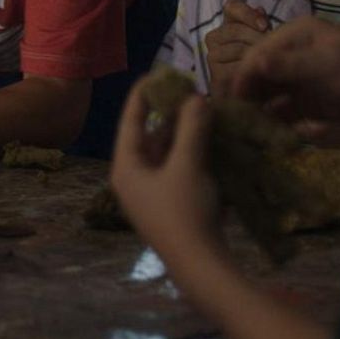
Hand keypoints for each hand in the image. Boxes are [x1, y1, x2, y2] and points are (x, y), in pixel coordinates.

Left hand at [109, 81, 222, 255]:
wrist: (200, 265)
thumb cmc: (184, 211)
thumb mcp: (188, 164)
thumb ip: (191, 128)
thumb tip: (196, 98)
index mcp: (126, 168)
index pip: (130, 122)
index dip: (143, 95)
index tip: (157, 73)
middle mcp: (134, 180)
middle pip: (150, 138)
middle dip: (173, 116)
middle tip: (193, 93)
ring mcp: (152, 195)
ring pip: (167, 154)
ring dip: (186, 135)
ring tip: (207, 113)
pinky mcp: (171, 206)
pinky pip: (179, 171)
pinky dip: (193, 155)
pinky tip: (213, 142)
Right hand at [202, 0, 269, 93]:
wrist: (263, 95)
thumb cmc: (268, 62)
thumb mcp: (269, 40)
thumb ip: (263, 23)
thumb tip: (260, 10)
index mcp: (228, 23)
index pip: (231, 7)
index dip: (247, 14)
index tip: (264, 26)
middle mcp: (215, 38)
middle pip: (235, 29)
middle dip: (258, 39)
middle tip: (274, 50)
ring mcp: (212, 57)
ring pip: (236, 49)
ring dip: (257, 57)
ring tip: (271, 64)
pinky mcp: (216, 77)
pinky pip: (234, 69)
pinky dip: (250, 73)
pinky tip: (262, 77)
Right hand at [225, 15, 339, 142]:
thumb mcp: (330, 61)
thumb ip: (291, 64)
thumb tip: (253, 63)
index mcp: (294, 37)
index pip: (257, 54)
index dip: (242, 76)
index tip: (232, 100)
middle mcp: (290, 59)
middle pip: (256, 78)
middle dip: (245, 98)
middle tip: (235, 121)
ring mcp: (298, 85)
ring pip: (265, 100)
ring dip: (257, 115)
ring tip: (250, 133)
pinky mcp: (306, 109)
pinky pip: (282, 119)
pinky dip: (275, 128)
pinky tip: (271, 138)